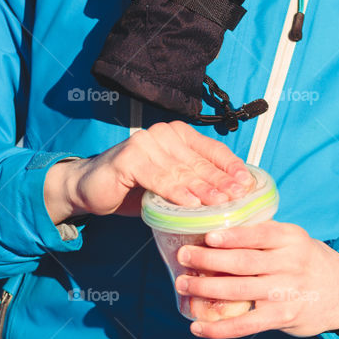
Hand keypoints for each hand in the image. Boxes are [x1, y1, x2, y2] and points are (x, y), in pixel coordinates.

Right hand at [43, 121, 251, 222]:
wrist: (90, 189)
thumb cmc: (135, 188)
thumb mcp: (171, 184)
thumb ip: (195, 182)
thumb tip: (233, 196)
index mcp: (178, 134)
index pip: (212, 150)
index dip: (232, 167)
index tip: (248, 184)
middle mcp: (163, 134)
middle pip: (200, 161)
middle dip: (222, 182)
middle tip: (239, 198)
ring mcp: (145, 143)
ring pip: (182, 171)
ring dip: (203, 189)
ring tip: (221, 204)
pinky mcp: (129, 158)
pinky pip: (159, 178)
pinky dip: (176, 192)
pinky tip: (191, 204)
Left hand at [173, 220, 338, 338]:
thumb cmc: (308, 261)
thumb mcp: (294, 240)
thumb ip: (264, 235)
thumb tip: (219, 228)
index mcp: (291, 238)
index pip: (258, 235)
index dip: (232, 236)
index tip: (207, 236)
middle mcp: (290, 264)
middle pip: (243, 262)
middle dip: (209, 260)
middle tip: (184, 257)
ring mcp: (286, 293)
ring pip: (240, 290)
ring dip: (207, 288)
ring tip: (184, 285)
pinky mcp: (282, 318)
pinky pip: (246, 324)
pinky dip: (219, 328)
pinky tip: (198, 327)